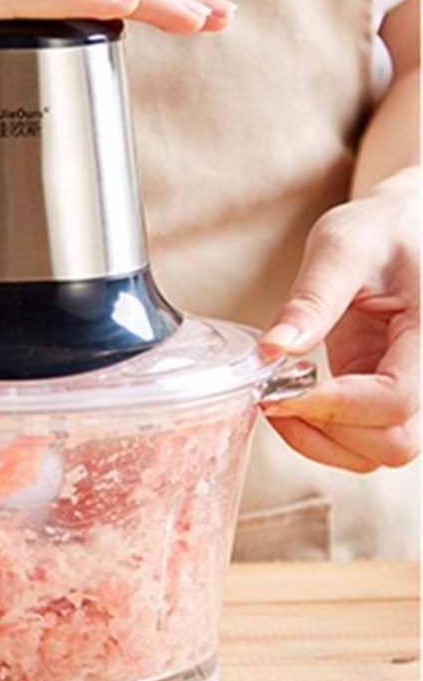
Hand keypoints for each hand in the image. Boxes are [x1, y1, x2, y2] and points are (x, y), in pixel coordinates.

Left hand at [261, 167, 419, 472]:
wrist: (409, 228)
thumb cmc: (384, 230)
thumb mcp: (344, 247)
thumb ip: (313, 299)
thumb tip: (272, 349)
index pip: (394, 401)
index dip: (332, 407)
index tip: (275, 391)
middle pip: (393, 444)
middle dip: (325, 432)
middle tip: (272, 397)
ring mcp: (411, 390)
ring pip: (377, 452)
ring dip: (320, 440)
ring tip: (277, 399)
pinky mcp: (385, 395)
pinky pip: (362, 438)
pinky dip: (323, 434)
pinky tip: (290, 399)